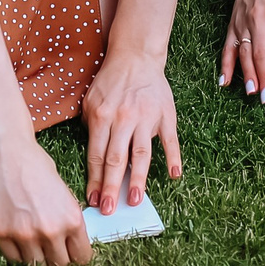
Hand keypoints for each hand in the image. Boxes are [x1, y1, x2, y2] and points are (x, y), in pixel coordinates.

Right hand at [0, 135, 91, 265]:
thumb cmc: (37, 166)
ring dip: (36, 258)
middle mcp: (51, 231)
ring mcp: (24, 235)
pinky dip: (17, 253)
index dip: (76, 258)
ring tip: (33, 244)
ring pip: (36, 265)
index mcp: (72, 220)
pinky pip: (13, 258)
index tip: (71, 256)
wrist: (7, 152)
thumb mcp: (65, 194)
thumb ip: (69, 221)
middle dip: (57, 260)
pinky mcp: (1, 234)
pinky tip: (18, 239)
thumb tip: (71, 244)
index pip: (81, 258)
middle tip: (51, 252)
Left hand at [82, 52, 181, 214]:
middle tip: (108, 208)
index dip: (94, 180)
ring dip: (137, 179)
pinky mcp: (165, 116)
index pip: (96, 155)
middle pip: (115, 159)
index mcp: (102, 117)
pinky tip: (173, 175)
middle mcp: (123, 119)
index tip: (92, 200)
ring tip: (134, 200)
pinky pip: (170, 140)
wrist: (136, 56)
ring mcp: (146, 118)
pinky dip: (173, 157)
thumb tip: (94, 156)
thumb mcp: (90, 100)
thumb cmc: (111, 80)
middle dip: (110, 187)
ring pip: (140, 154)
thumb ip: (90, 127)